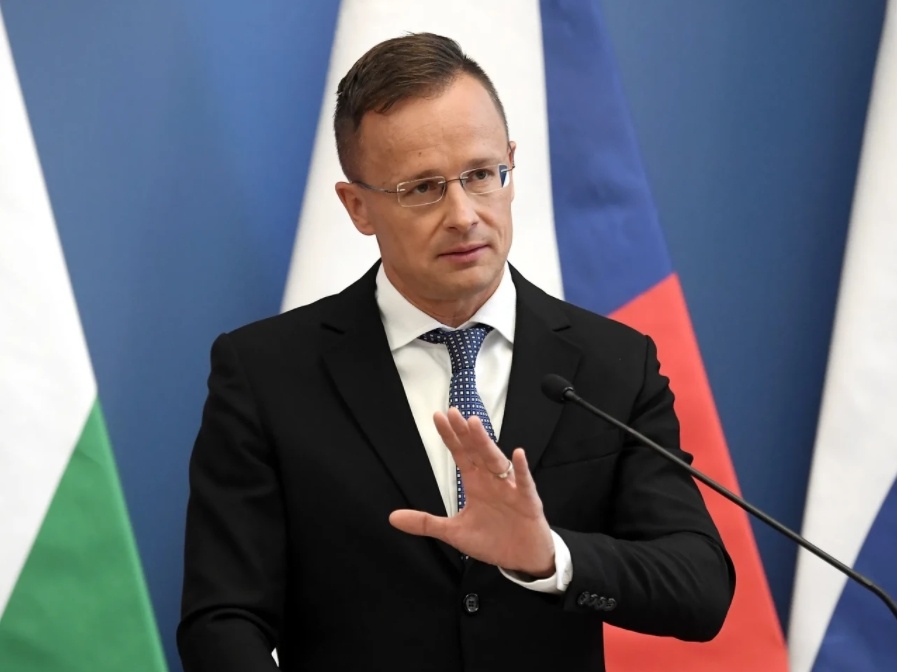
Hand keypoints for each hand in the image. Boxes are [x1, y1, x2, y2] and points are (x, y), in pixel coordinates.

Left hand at [389, 408, 555, 576]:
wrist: (522, 558)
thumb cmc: (493, 540)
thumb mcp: (454, 532)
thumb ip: (425, 522)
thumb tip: (393, 517)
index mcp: (476, 483)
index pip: (460, 454)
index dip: (450, 436)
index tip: (438, 416)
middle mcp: (492, 480)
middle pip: (476, 451)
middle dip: (464, 432)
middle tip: (453, 412)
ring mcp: (510, 488)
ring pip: (496, 460)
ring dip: (485, 443)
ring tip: (475, 424)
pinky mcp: (527, 501)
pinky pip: (524, 482)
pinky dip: (521, 469)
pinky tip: (517, 454)